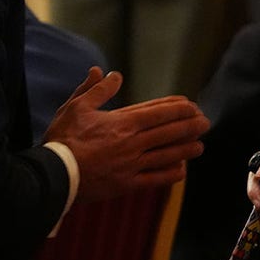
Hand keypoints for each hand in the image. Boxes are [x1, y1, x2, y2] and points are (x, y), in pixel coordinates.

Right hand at [44, 67, 209, 200]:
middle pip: (170, 132)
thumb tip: (111, 74)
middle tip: (206, 122)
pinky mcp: (127, 185)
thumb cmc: (63, 139)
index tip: (192, 105)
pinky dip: (170, 174)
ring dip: (187, 149)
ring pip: (167, 156)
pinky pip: (155, 180)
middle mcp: (132, 143)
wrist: (54, 174)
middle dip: (191, 126)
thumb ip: (97, 90)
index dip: (179, 108)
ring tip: (200, 146)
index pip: (159, 112)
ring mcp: (132, 165)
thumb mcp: (76, 107)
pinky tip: (181, 170)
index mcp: (122, 122)